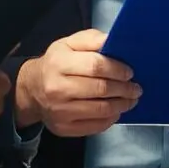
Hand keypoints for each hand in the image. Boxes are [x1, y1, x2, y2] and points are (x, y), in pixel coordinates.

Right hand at [14, 29, 140, 136]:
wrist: (32, 89)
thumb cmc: (56, 63)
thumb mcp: (69, 43)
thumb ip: (91, 39)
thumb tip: (113, 40)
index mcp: (59, 63)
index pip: (95, 66)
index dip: (116, 69)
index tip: (129, 72)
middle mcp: (56, 88)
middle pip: (100, 89)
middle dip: (124, 89)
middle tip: (136, 88)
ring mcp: (60, 111)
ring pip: (100, 110)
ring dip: (121, 105)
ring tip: (131, 99)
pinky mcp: (63, 128)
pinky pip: (95, 126)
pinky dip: (111, 119)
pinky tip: (116, 111)